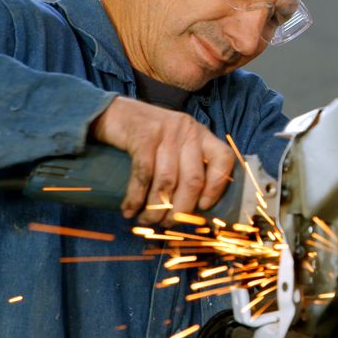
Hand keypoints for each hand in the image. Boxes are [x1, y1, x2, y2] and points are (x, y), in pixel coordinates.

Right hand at [90, 96, 233, 225]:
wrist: (113, 112)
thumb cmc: (147, 137)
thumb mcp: (174, 145)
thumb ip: (186, 166)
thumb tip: (191, 210)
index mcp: (201, 135)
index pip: (224, 159)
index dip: (217, 187)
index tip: (203, 207)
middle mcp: (187, 131)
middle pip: (193, 180)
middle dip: (179, 210)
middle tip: (166, 225)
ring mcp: (166, 132)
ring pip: (167, 181)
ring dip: (155, 208)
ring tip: (145, 220)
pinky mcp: (143, 135)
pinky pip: (143, 174)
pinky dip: (135, 197)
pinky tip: (129, 209)